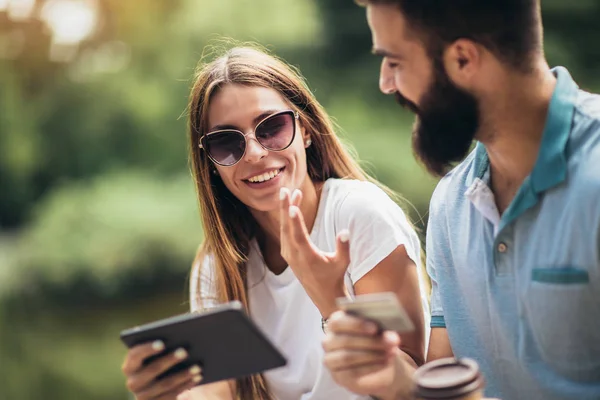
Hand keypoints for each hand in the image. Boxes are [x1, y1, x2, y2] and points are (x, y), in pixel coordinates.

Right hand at [122, 340, 202, 399]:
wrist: (164, 387)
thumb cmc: (163, 360)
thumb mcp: (162, 352)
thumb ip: (166, 341)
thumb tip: (182, 330)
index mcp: (130, 364)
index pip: (134, 354)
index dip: (147, 348)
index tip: (162, 342)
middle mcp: (132, 381)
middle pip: (151, 370)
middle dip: (170, 360)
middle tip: (185, 351)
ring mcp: (142, 396)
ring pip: (164, 384)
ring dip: (183, 374)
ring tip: (198, 366)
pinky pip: (171, 396)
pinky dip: (186, 385)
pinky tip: (197, 377)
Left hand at [279, 187, 350, 316]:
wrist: (322, 294)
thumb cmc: (334, 277)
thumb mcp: (342, 263)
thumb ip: (343, 247)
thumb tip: (345, 231)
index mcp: (307, 257)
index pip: (299, 236)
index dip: (295, 221)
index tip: (292, 206)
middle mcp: (294, 255)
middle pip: (287, 229)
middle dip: (285, 208)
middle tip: (285, 190)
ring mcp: (289, 254)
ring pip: (284, 229)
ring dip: (286, 211)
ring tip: (292, 193)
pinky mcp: (287, 253)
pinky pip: (284, 233)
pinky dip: (287, 220)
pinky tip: (291, 207)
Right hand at [322, 311, 413, 399]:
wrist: (378, 364)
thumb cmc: (375, 341)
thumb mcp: (380, 332)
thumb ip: (383, 332)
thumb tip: (392, 338)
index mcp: (335, 323)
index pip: (338, 321)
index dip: (356, 324)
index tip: (375, 328)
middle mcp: (329, 341)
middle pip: (345, 340)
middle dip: (370, 341)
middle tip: (391, 342)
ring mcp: (331, 360)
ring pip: (348, 356)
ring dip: (372, 355)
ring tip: (390, 353)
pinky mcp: (338, 376)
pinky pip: (352, 371)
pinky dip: (371, 367)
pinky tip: (384, 363)